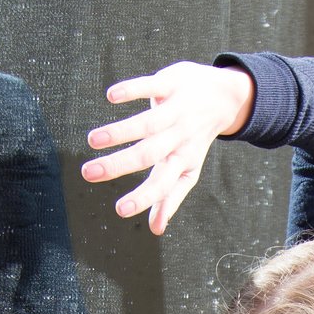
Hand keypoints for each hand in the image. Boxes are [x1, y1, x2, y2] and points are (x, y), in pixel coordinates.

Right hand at [82, 61, 256, 234]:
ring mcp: (176, 110)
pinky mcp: (171, 83)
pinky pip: (151, 86)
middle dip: (119, 165)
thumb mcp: (188, 168)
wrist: (225, 96)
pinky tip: (111, 96)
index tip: (120, 210)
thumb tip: (156, 230)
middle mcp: (179, 137)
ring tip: (93, 140)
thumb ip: (170, 196)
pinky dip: (132, 90)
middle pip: (149, 154)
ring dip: (119, 132)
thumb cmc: (195, 138)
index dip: (144, 198)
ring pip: (148, 123)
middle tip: (88, 173)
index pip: (163, 184)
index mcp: (181, 161)